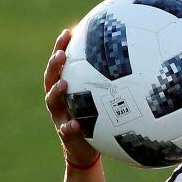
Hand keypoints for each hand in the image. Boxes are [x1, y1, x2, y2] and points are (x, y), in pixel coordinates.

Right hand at [44, 29, 99, 166]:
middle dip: (54, 66)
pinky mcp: (66, 135)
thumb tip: (130, 56)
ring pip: (53, 102)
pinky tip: (75, 123)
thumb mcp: (101, 98)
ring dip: (56, 92)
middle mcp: (58, 100)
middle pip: (50, 79)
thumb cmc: (97, 118)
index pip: (61, 64)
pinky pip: (66, 130)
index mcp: (66, 88)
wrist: (87, 149)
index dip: (61, 47)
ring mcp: (59, 117)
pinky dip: (70, 127)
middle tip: (62, 55)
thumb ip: (109, 80)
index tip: (68, 32)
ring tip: (64, 84)